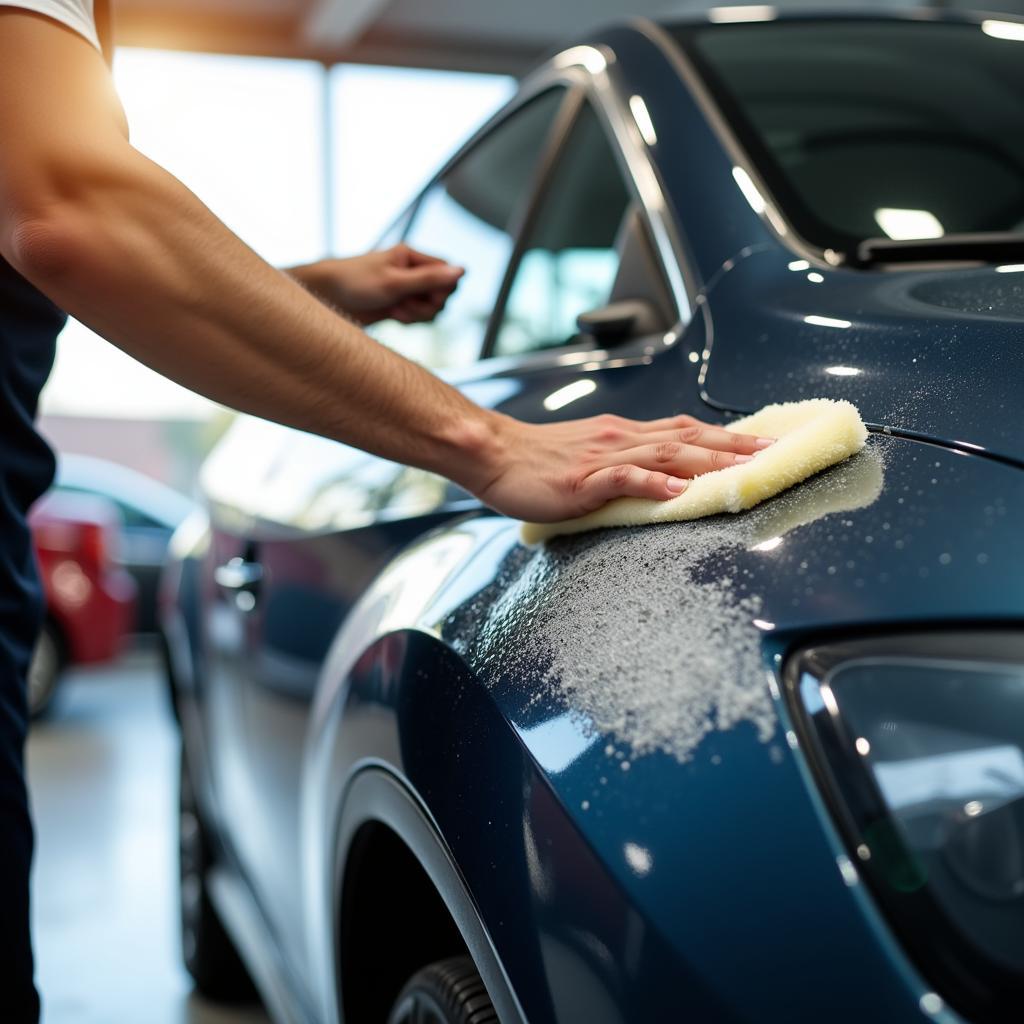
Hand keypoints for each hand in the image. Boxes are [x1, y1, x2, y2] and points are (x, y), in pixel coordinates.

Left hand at [291, 244, 463, 324]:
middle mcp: (412, 272)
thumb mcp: (395, 282)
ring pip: (433, 308)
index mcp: (412, 256)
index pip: (447, 271)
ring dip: (418, 315)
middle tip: (407, 304)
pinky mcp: (399, 306)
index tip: (429, 296)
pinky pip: (419, 318)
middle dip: (430, 304)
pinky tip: (392, 316)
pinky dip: (410, 320)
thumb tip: (462, 271)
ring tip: (396, 310)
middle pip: (443, 293)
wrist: (327, 298)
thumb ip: (430, 279)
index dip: (445, 287)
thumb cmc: (355, 282)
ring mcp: (406, 290)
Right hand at [474, 412, 775, 521]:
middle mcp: (620, 438)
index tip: (760, 443)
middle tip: (772, 452)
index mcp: (622, 434)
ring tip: (742, 468)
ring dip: (708, 459)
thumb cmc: (534, 461)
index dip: (725, 436)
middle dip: (733, 446)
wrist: (491, 452)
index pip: (684, 429)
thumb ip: (623, 465)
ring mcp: (602, 457)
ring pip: (665, 452)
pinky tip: (676, 490)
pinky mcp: (581, 479)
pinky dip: (652, 481)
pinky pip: (623, 477)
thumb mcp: (587, 456)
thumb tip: (658, 478)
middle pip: (687, 436)